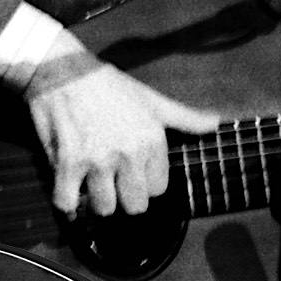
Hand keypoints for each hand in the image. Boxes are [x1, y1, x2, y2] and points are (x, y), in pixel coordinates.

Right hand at [25, 35, 218, 217]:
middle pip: (135, 206)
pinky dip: (65, 201)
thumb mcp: (152, 99)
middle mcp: (130, 152)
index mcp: (152, 139)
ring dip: (94, 200)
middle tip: (111, 179)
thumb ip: (185, 118)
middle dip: (123, 196)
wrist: (63, 70)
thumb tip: (217, 122)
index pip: (159, 189)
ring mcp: (98, 160)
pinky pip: (67, 204)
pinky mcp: (68, 163)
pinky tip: (68, 187)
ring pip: (104, 209)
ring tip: (89, 179)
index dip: (143, 182)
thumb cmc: (109, 86)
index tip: (131, 169)